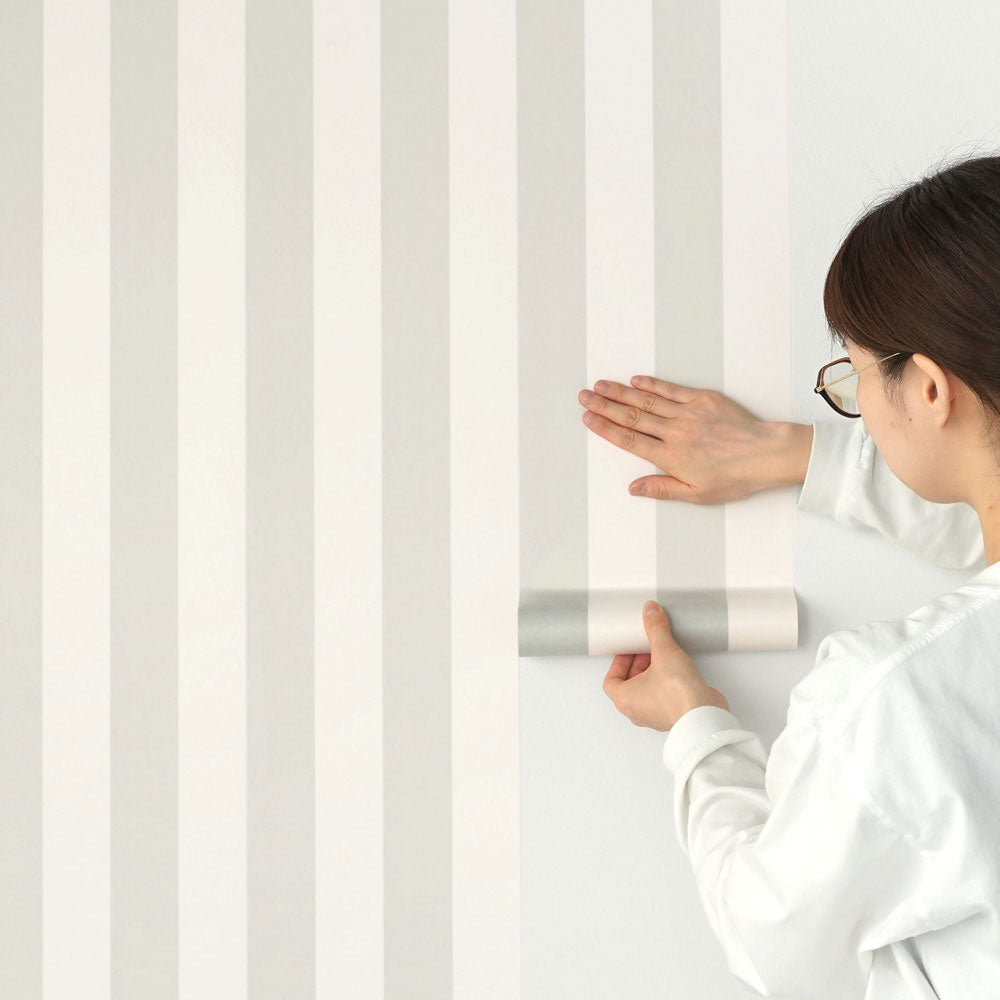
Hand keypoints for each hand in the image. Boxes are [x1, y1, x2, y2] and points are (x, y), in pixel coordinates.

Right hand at [578, 375, 781, 504]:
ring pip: (647, 401)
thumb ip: (662, 489)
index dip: (606, 429)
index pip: (630, 440)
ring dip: (621, 392)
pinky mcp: (704, 399)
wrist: (766, 454)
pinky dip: (652, 384)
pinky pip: (672, 390)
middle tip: (584, 397)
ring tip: (600, 385)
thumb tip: (634, 488)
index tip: (588, 419)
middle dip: (604, 406)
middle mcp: (675, 432)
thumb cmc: (735, 477)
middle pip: (632, 417)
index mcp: (671, 457)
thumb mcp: (697, 493)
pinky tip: (636, 380)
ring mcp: (689, 413)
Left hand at [603, 601, 729, 731]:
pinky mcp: (673, 715)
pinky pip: (664, 696)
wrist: (705, 716)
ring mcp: (656, 715)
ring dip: (653, 673)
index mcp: (625, 699)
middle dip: (638, 664)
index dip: (619, 662)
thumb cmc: (678, 695)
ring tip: (664, 656)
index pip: (611, 680)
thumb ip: (656, 629)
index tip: (630, 649)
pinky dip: (667, 682)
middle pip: (629, 684)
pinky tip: (678, 670)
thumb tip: (651, 612)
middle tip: (648, 648)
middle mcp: (638, 711)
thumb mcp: (664, 652)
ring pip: (647, 691)